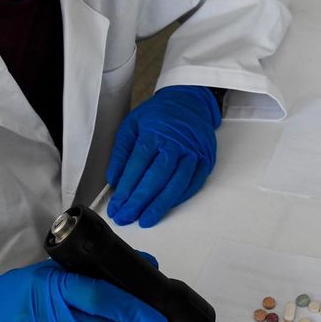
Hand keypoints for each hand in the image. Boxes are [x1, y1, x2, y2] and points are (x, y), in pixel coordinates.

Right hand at [0, 259, 166, 321]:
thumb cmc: (19, 293)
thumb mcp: (57, 270)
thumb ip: (98, 270)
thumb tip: (145, 265)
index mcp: (57, 291)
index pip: (104, 299)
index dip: (135, 309)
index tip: (157, 316)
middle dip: (112, 319)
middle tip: (97, 307)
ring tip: (74, 320)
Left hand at [106, 85, 220, 227]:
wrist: (189, 101)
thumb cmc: (158, 115)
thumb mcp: (132, 124)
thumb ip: (122, 152)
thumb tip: (114, 179)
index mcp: (155, 132)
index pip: (138, 165)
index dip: (126, 188)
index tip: (116, 205)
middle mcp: (176, 143)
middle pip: (156, 177)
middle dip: (139, 201)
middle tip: (126, 217)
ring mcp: (193, 152)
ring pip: (176, 183)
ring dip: (160, 204)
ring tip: (145, 219)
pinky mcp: (206, 159)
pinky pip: (193, 183)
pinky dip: (179, 197)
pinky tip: (166, 207)